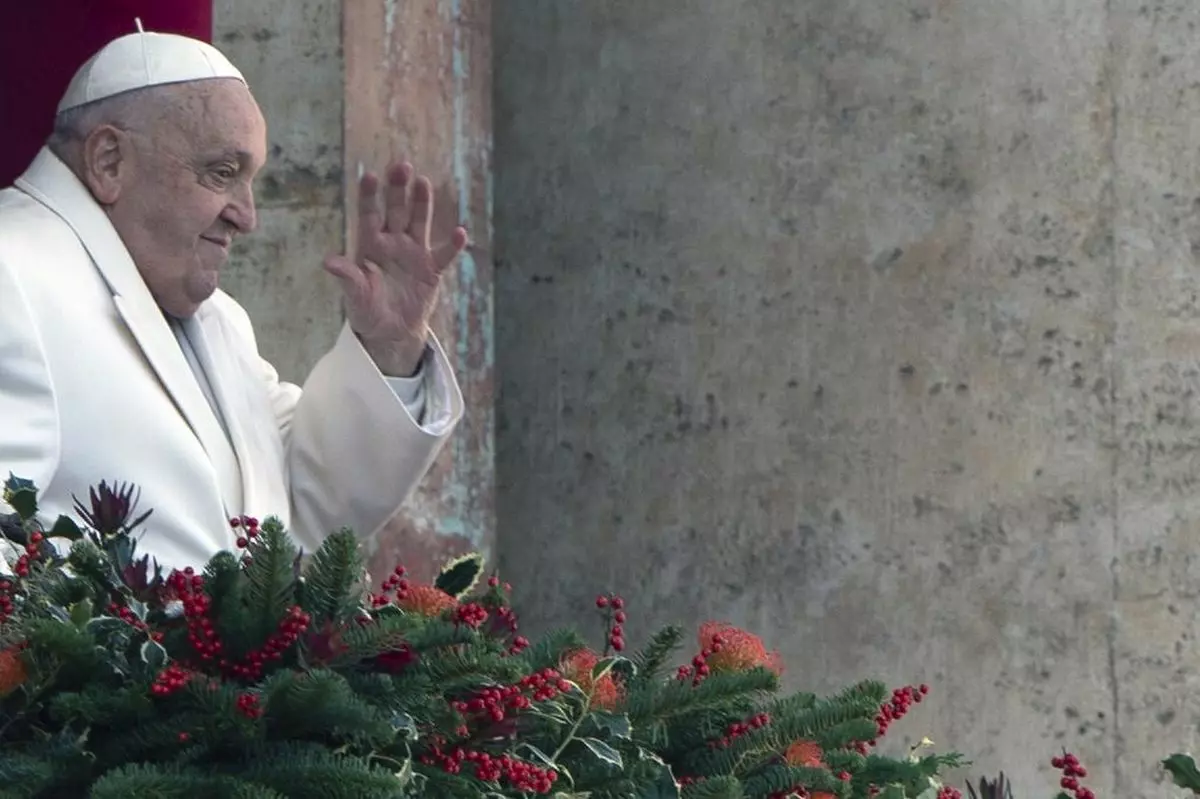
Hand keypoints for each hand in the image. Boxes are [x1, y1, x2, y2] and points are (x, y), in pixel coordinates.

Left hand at [323, 161, 467, 375]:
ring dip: (422, 203)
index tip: (371, 176)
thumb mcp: (355, 297)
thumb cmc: (367, 311)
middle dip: (398, 189)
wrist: (391, 332)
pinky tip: (460, 233)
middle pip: (396, 211)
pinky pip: (445, 254)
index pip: (369, 215)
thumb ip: (347, 277)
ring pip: (419, 222)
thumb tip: (328, 262)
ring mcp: (414, 254)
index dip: (370, 196)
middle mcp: (393, 243)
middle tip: (401, 165)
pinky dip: (454, 245)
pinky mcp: (432, 270)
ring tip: (423, 182)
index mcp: (370, 246)